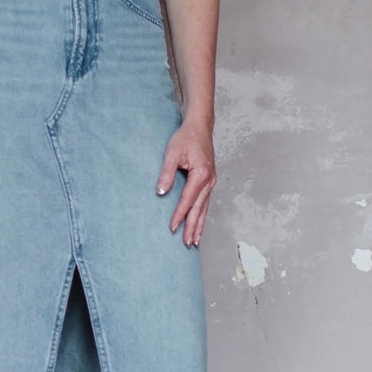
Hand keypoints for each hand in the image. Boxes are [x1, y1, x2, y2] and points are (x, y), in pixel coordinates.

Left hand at [157, 121, 215, 246]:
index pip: (188, 200)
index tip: (173, 228)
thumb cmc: (186, 138)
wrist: (199, 127)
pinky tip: (198, 225)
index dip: (180, 215)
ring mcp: (211, 182)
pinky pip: (205, 203)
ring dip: (199, 225)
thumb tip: (161, 193)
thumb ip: (166, 173)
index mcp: (201, 174)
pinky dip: (201, 216)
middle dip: (193, 227)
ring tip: (195, 242)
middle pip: (199, 209)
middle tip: (188, 244)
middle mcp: (209, 181)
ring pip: (204, 208)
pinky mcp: (209, 182)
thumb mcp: (172, 152)